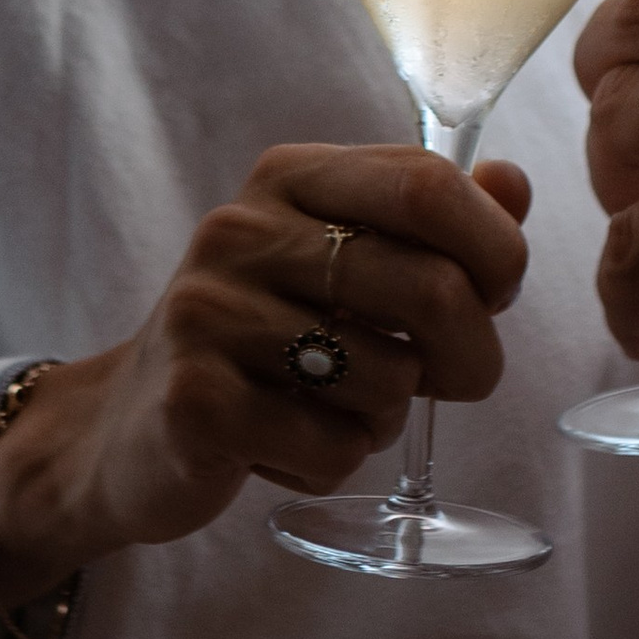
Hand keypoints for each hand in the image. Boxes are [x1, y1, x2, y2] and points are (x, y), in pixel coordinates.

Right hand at [0, 142, 531, 618]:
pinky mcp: (194, 401)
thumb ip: (431, 221)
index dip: (494, 249)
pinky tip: (281, 446)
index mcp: (289, 176)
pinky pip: (333, 447)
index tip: (496, 294)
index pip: (429, 185)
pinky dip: (331, 462)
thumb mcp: (339, 263)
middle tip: (455, 382)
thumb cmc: (259, 343)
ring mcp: (209, 313)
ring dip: (386, 418)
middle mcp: (241, 230)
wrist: (125, 431)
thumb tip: (513, 183)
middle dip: (472, 356)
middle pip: (430, 287)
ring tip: (333, 409)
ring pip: (388, 381)